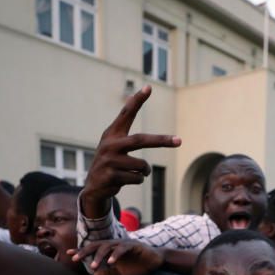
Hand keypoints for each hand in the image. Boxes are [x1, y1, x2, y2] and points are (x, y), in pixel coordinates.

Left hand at [70, 239, 164, 274]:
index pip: (92, 249)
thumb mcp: (121, 274)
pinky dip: (116, 255)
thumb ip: (108, 274)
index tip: (69, 254)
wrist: (155, 262)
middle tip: (75, 259)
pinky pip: (122, 249)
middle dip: (85, 252)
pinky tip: (110, 262)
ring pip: (107, 247)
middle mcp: (114, 245)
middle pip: (96, 245)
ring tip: (92, 266)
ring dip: (99, 256)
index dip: (81, 251)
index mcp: (109, 250)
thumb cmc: (137, 266)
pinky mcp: (133, 245)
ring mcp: (123, 244)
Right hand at [81, 86, 180, 214]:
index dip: (137, 101)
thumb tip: (131, 95)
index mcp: (111, 134)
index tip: (149, 87)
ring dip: (144, 171)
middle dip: (162, 141)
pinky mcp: (111, 176)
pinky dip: (137, 180)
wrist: (94, 187)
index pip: (126, 114)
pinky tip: (124, 181)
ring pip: (142, 165)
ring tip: (133, 172)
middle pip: (141, 140)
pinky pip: (137, 178)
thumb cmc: (109, 161)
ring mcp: (109, 161)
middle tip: (179, 141)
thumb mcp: (114, 140)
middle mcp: (109, 145)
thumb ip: (123, 121)